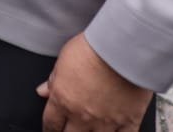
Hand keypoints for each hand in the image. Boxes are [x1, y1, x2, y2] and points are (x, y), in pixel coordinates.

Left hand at [38, 33, 154, 131]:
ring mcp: (106, 122)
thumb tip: (43, 90)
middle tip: (69, 128)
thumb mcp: (64, 59)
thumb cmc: (95, 49)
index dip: (50, 128)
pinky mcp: (129, 121)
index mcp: (63, 100)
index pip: (51, 124)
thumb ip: (53, 80)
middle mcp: (82, 115)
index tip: (52, 128)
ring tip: (91, 129)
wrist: (123, 49)